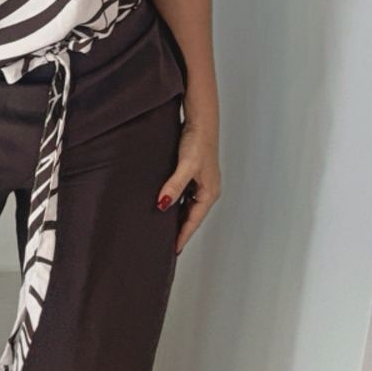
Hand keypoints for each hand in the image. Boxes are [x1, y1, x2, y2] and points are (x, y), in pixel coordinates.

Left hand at [156, 120, 221, 254]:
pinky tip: (165, 204)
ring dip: (176, 216)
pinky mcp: (194, 174)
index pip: (193, 221)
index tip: (173, 251)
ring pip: (187, 206)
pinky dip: (175, 202)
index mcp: (209, 193)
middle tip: (165, 245)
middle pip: (191, 216)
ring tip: (162, 229)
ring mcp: (201, 182)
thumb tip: (163, 205)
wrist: (201, 120)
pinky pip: (184, 195)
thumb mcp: (186, 166)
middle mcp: (207, 190)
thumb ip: (174, 186)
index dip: (182, 236)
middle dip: (179, 230)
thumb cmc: (198, 141)